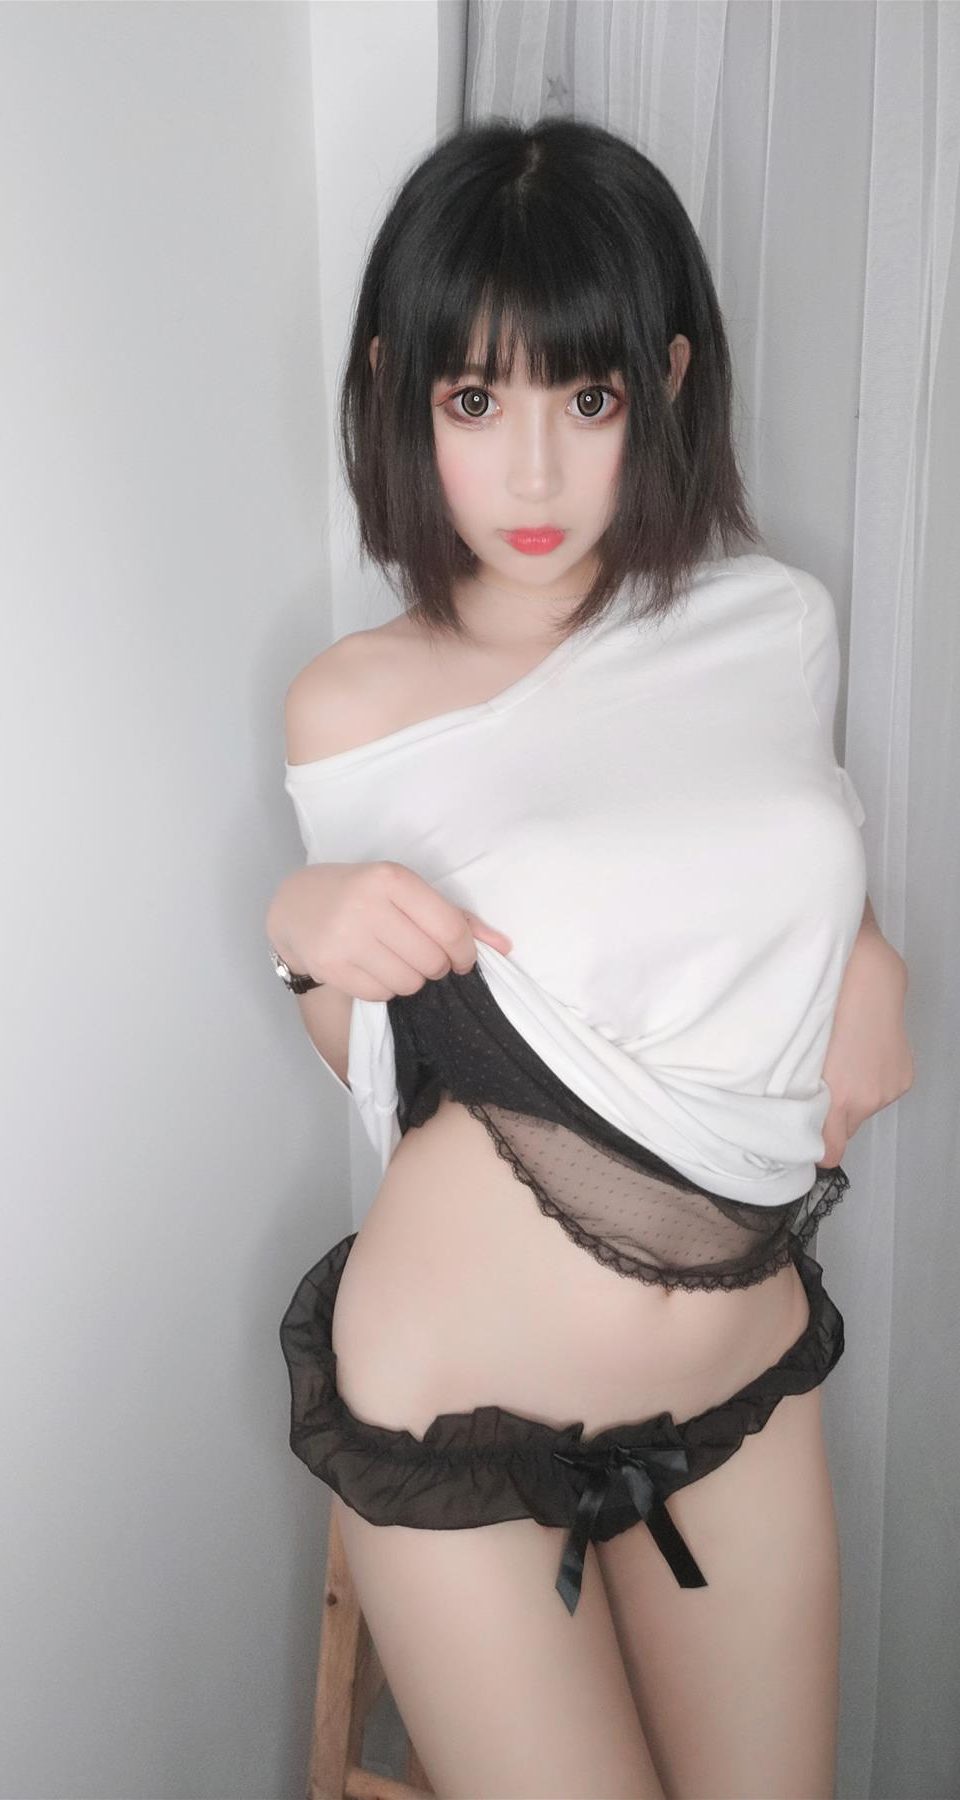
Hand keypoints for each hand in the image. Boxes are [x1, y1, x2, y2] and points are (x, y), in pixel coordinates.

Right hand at [266, 860, 512, 1002]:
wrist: (297, 905)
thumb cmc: (362, 895)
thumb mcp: (405, 892)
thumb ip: (455, 917)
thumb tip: (505, 946)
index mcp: (391, 878)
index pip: (449, 928)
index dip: (465, 952)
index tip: (462, 959)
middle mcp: (367, 906)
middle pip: (431, 961)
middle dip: (436, 967)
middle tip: (420, 956)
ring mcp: (345, 938)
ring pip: (409, 983)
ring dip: (410, 979)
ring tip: (393, 960)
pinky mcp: (330, 967)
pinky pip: (381, 995)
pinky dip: (385, 989)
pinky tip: (372, 968)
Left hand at [819, 932, 914, 1165]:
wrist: (867, 981)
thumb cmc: (824, 1009)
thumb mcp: (802, 1054)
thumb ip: (801, 1092)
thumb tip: (797, 1114)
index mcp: (838, 1100)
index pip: (830, 1152)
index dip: (815, 1147)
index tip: (802, 1138)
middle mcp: (868, 1102)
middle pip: (845, 1131)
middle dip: (831, 1118)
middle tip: (817, 1090)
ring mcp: (888, 1091)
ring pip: (863, 1110)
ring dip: (852, 1098)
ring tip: (841, 1064)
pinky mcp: (903, 1079)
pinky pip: (880, 1094)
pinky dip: (869, 1083)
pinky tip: (861, 1057)